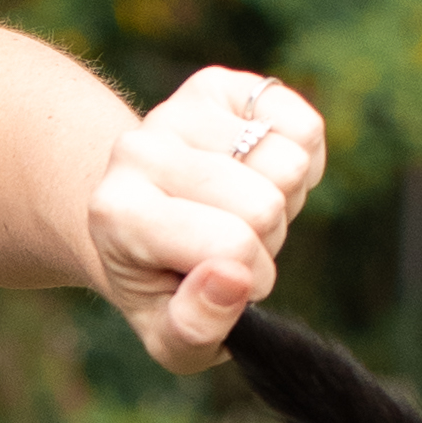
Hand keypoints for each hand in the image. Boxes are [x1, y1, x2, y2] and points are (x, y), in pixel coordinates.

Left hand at [84, 67, 327, 374]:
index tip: (223, 282)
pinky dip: (300, 160)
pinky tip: (257, 173)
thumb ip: (196, 329)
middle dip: (266, 241)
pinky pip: (304, 128)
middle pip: (265, 205)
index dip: (251, 280)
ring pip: (289, 164)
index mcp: (117, 213)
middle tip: (228, 244)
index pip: (231, 248)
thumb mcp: (170, 337)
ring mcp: (178, 110)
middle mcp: (138, 150)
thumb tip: (232, 280)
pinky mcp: (220, 85)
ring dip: (282, 200)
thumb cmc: (161, 285)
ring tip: (237, 209)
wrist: (137, 217)